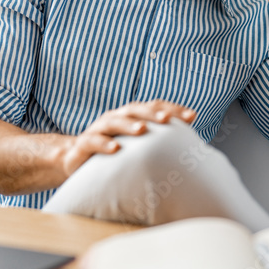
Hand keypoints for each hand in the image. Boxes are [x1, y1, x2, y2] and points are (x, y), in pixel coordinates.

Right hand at [60, 100, 194, 177]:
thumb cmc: (114, 154)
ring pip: (114, 121)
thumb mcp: (137, 148)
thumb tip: (192, 153)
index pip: (154, 107)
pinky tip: (115, 149)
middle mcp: (116, 118)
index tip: (192, 117)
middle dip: (152, 112)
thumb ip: (158, 145)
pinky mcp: (83, 144)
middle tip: (168, 119)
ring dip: (129, 125)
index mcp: (131, 117)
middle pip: (135, 109)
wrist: (76, 161)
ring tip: (143, 130)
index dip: (173, 109)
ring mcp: (98, 129)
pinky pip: (93, 141)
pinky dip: (104, 143)